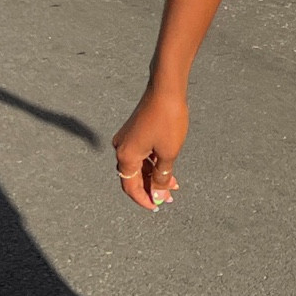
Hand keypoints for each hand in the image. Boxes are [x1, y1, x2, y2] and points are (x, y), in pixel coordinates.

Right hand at [111, 85, 188, 209]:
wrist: (166, 89)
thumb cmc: (167, 120)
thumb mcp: (168, 154)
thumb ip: (161, 177)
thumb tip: (158, 195)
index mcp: (126, 156)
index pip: (130, 187)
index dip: (144, 199)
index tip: (158, 207)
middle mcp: (121, 148)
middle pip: (133, 177)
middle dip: (151, 188)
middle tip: (169, 197)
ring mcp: (126, 138)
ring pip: (139, 166)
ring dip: (154, 176)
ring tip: (173, 185)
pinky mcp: (134, 131)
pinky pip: (141, 154)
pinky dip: (152, 163)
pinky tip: (167, 168)